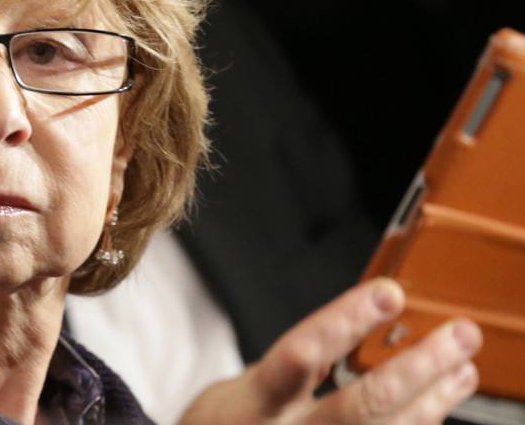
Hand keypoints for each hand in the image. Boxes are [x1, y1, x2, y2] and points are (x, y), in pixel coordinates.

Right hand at [180, 278, 481, 423]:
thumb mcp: (242, 391)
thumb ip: (295, 366)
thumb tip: (360, 323)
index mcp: (254, 403)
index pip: (301, 355)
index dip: (346, 323)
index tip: (389, 294)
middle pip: (363, 405)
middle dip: (420, 366)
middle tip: (460, 334)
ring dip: (434, 399)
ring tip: (462, 366)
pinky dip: (420, 423)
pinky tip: (437, 403)